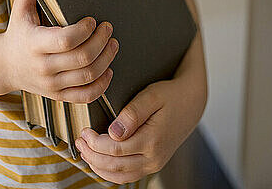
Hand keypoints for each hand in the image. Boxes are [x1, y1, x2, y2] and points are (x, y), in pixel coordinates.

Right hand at [0, 0, 118, 101]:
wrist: (4, 66)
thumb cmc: (18, 33)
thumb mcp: (19, 10)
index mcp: (35, 43)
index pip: (66, 40)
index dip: (84, 30)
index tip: (93, 20)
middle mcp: (43, 67)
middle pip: (82, 58)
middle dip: (101, 41)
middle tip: (108, 28)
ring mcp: (51, 84)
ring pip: (87, 76)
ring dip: (106, 59)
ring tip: (113, 44)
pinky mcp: (58, 95)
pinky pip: (85, 96)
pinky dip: (102, 85)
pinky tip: (108, 70)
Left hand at [75, 33, 207, 184]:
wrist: (192, 103)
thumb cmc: (171, 95)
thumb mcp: (152, 95)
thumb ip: (132, 113)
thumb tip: (113, 132)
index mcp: (153, 140)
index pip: (115, 150)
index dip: (95, 143)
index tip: (84, 130)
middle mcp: (154, 158)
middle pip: (115, 167)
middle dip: (92, 156)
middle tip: (79, 141)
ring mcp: (154, 164)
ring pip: (120, 176)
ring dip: (98, 167)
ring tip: (84, 151)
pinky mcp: (152, 164)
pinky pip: (128, 176)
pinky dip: (110, 171)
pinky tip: (99, 159)